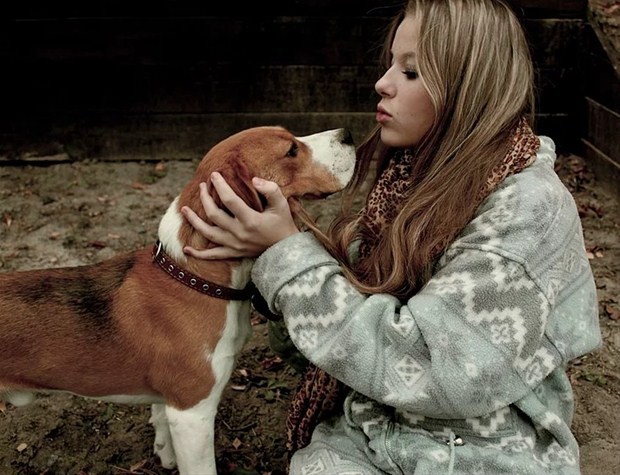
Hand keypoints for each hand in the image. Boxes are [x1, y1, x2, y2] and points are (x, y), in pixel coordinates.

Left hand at [181, 172, 299, 258]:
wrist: (286, 249)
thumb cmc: (283, 224)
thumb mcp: (281, 204)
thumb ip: (270, 189)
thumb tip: (254, 180)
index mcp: (250, 220)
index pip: (229, 200)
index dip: (220, 186)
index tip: (214, 175)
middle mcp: (239, 233)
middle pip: (214, 214)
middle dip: (205, 198)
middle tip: (202, 186)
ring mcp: (234, 245)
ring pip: (208, 233)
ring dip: (194, 221)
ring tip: (184, 209)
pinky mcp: (234, 253)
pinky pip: (213, 255)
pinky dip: (199, 254)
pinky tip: (186, 249)